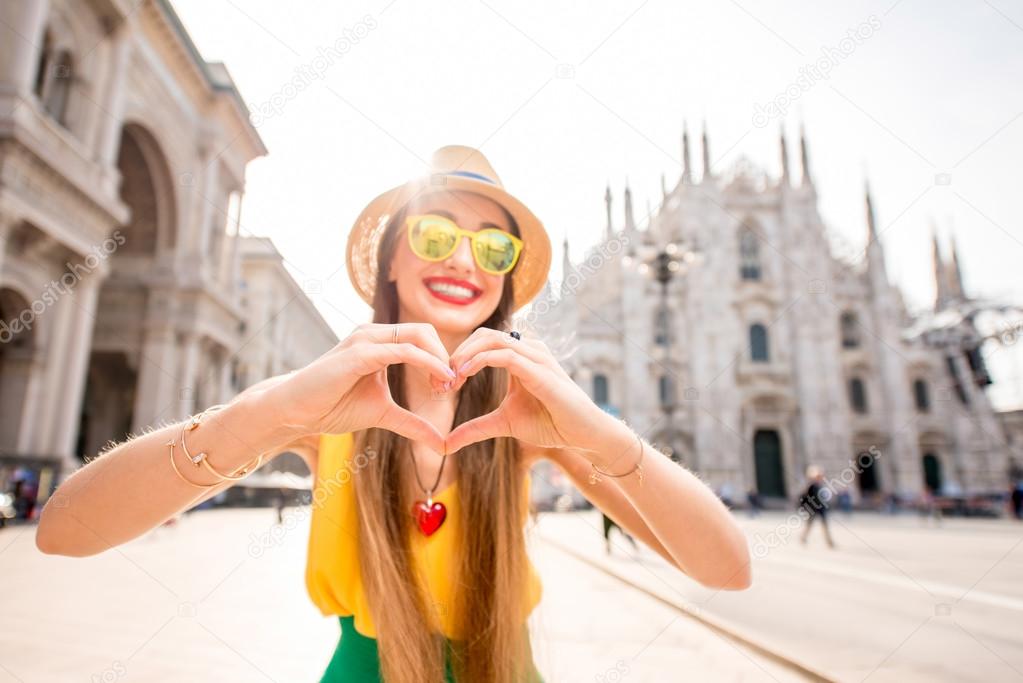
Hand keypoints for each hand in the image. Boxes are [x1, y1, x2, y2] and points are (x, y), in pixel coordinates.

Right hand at [265, 323, 456, 452]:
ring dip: (439, 359)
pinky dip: (426, 363)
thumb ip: (412, 423)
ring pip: (417, 336)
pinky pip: (402, 350)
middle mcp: (374, 334)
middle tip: (451, 387)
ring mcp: (365, 340)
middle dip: (445, 356)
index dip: (442, 359)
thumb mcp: (383, 414)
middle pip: (425, 331)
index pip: (423, 338)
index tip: (450, 387)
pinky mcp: (359, 353)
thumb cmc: (333, 407)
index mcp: (380, 343)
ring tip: (444, 387)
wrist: (296, 411)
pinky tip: (437, 380)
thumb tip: (441, 443)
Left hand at [444, 328, 623, 455]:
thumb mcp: (503, 424)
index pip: (482, 342)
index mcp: (519, 357)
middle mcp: (528, 351)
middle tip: (442, 378)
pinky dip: (481, 360)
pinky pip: (506, 355)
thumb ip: (475, 428)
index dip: (459, 357)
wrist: (582, 435)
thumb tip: (446, 443)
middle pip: (484, 335)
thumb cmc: (550, 424)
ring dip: (465, 355)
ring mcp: (535, 357)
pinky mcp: (540, 370)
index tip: (443, 383)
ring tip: (451, 376)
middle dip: (458, 353)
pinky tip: (465, 373)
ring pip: (492, 340)